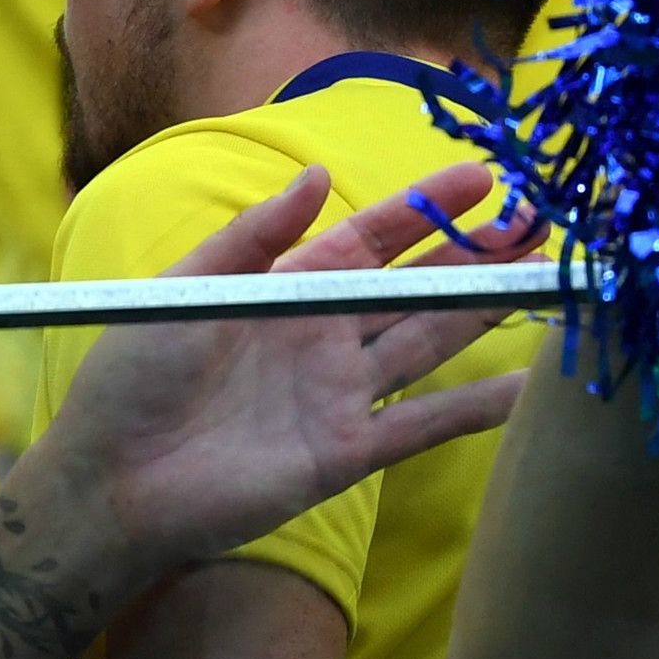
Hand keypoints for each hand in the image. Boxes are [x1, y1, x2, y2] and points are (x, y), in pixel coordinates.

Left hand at [42, 161, 548, 575]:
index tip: (483, 176)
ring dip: (487, 311)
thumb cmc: (132, 380)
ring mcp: (343, 393)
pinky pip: (425, 424)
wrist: (111, 484)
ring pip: (432, 341)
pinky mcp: (349, 451)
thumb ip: (254, 238)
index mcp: (288, 290)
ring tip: (547, 277)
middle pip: (417, 287)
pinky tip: (529, 391)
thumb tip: (319, 174)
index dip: (427, 208)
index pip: (373, 239)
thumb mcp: (186, 290)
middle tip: (538, 222)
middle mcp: (327, 336)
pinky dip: (477, 409)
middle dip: (477, 253)